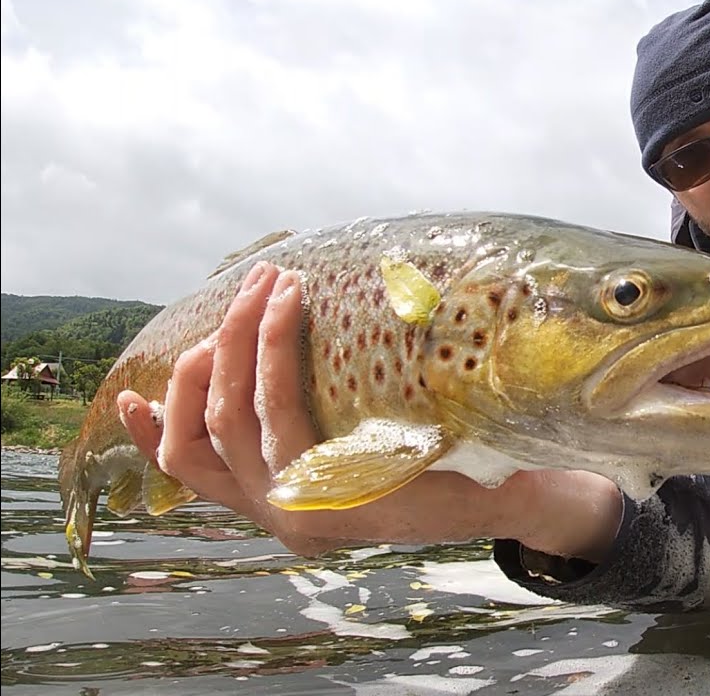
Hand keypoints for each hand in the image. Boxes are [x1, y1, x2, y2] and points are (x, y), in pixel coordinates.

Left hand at [117, 261, 622, 561]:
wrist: (490, 511)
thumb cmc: (491, 470)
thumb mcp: (479, 446)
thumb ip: (458, 414)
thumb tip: (463, 336)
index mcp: (338, 507)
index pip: (278, 417)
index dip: (271, 348)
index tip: (291, 288)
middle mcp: (289, 516)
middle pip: (228, 420)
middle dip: (238, 338)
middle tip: (266, 281)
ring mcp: (266, 513)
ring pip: (190, 449)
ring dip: (195, 378)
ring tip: (222, 324)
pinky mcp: (257, 502)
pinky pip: (189, 474)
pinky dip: (154, 436)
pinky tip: (129, 402)